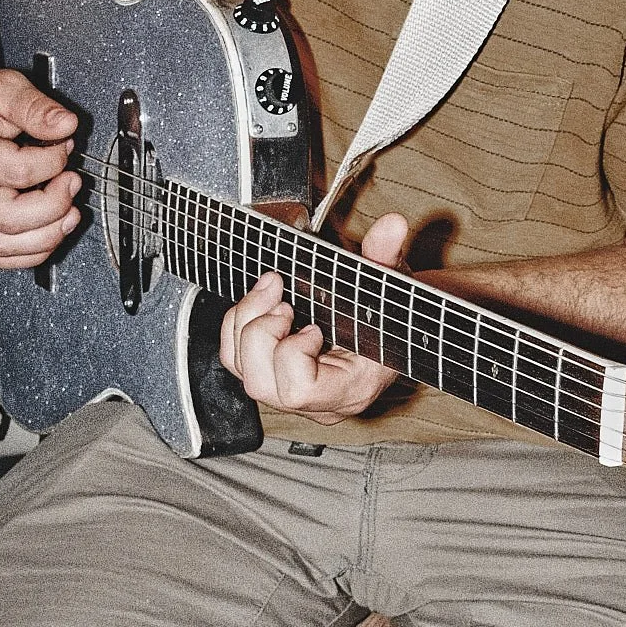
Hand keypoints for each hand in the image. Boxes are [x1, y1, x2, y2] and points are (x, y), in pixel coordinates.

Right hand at [0, 64, 79, 268]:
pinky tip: (50, 231)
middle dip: (55, 206)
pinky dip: (30, 253)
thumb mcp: (5, 87)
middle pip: (11, 221)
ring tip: (69, 212)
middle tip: (72, 182)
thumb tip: (66, 125)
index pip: (18, 172)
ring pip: (4, 248)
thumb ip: (36, 107)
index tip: (64, 145)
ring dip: (47, 237)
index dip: (54, 161)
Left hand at [219, 212, 409, 420]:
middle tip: (283, 302)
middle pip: (259, 384)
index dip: (293, 352)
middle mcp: (315, 401)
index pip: (299, 391)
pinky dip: (238, 322)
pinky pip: (233, 357)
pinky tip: (263, 299)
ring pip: (240, 368)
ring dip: (246, 321)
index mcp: (348, 390)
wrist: (389, 337)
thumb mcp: (392, 289)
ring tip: (273, 292)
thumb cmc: (391, 320)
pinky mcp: (270, 376)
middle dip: (261, 333)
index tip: (314, 326)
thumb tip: (392, 224)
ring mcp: (288, 391)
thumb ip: (387, 259)